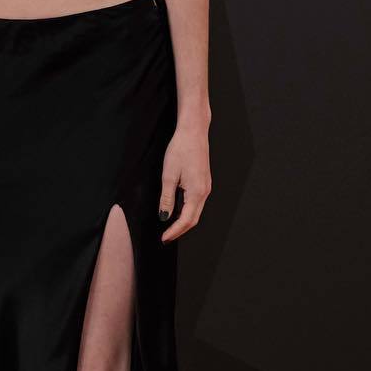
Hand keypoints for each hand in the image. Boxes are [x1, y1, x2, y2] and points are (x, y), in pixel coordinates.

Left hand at [158, 124, 209, 241]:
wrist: (193, 132)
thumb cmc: (181, 149)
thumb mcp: (168, 175)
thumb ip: (167, 198)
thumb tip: (164, 216)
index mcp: (197, 192)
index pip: (186, 220)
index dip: (174, 231)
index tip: (164, 238)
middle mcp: (205, 191)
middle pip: (194, 219)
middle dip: (180, 230)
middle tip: (166, 237)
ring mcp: (206, 187)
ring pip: (196, 211)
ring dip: (184, 221)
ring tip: (170, 227)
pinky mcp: (204, 181)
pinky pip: (196, 202)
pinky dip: (187, 211)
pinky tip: (177, 211)